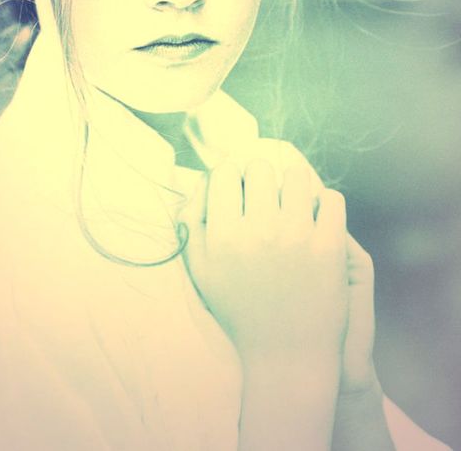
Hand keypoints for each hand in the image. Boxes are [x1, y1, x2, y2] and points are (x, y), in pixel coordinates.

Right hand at [180, 96, 377, 392]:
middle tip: (266, 194)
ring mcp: (297, 238)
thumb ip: (192, 223)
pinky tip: (317, 217)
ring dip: (294, 185)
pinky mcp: (331, 248)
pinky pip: (332, 199)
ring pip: (298, 178)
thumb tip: (203, 181)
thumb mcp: (201, 271)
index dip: (230, 174)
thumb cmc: (239, 311)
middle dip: (261, 176)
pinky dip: (325, 204)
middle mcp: (259, 231)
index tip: (238, 185)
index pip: (224, 172)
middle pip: (260, 168)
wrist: (286, 356)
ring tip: (294, 201)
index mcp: (223, 235)